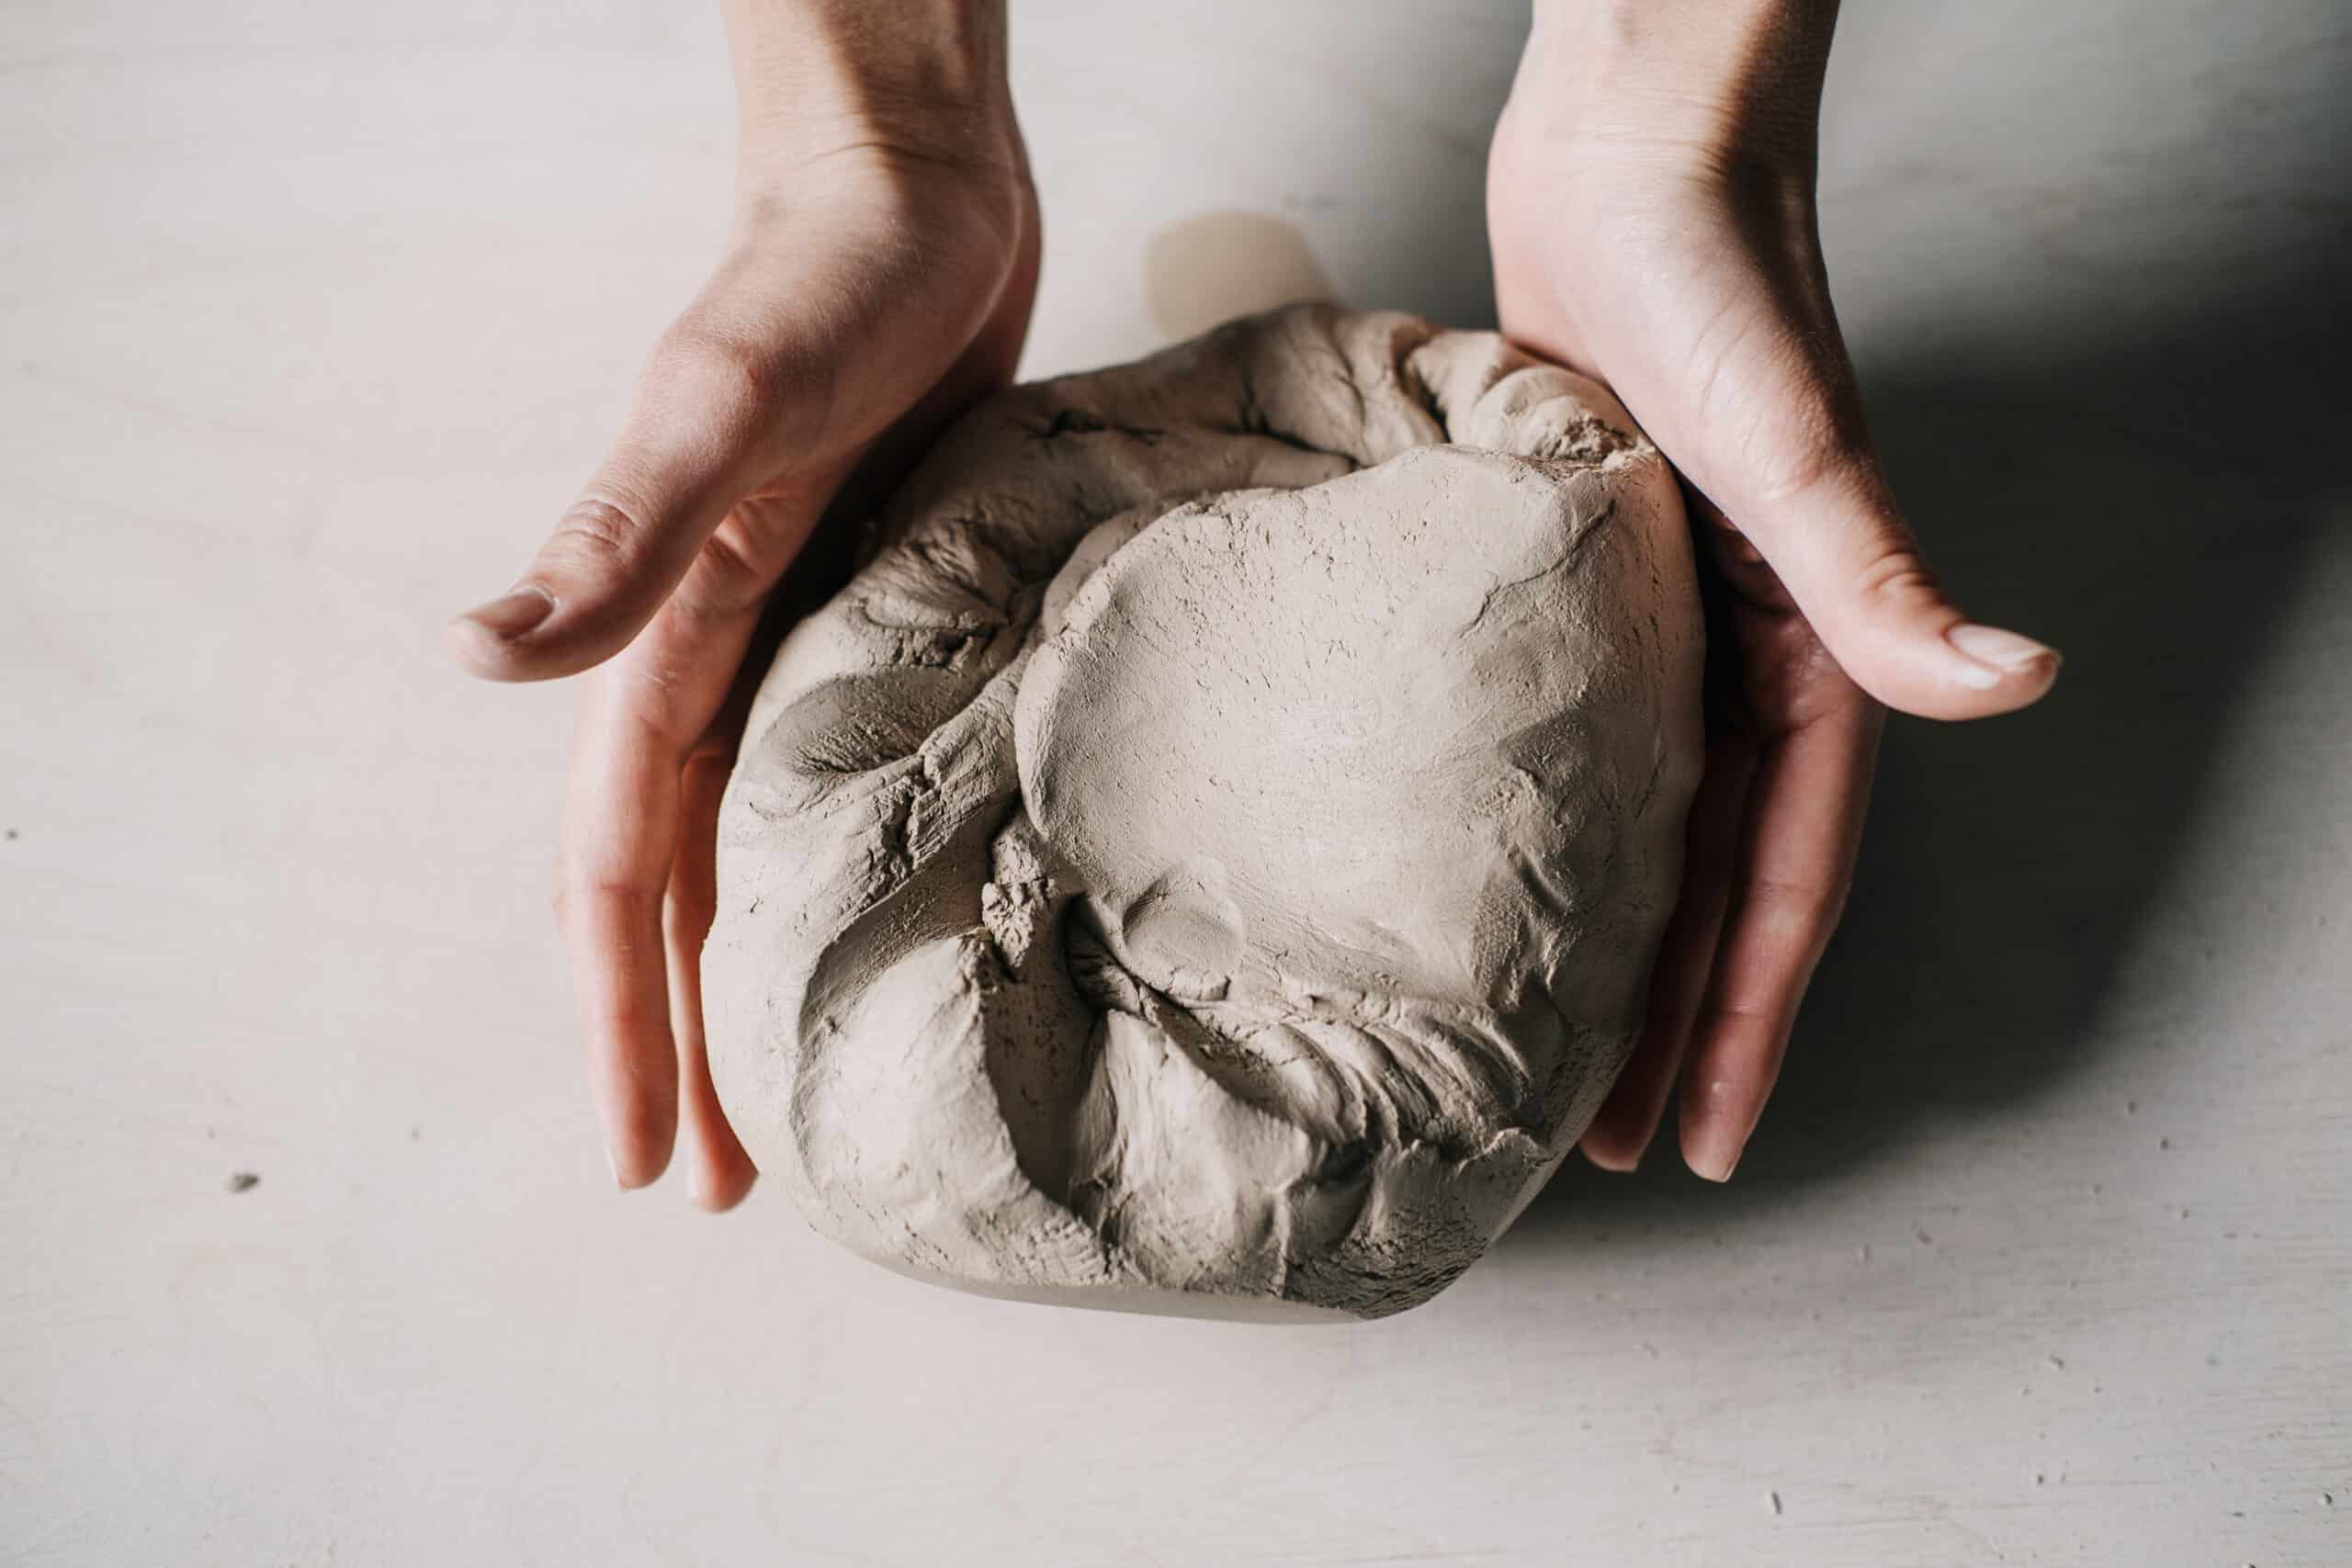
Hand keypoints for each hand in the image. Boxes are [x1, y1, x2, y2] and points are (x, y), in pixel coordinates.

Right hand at [447, 0, 1037, 1206]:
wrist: (915, 191)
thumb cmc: (820, 280)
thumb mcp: (719, 408)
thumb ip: (612, 537)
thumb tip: (467, 661)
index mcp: (675, 650)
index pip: (624, 883)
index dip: (630, 1026)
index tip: (649, 1164)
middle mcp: (731, 666)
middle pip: (687, 896)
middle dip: (691, 1043)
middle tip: (724, 1188)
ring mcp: (809, 643)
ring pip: (766, 850)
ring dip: (767, 974)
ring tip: (809, 1096)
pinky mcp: (890, 612)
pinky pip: (852, 774)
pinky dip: (856, 866)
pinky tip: (907, 917)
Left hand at [1488, 0, 2058, 1179]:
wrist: (1631, 141)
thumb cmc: (1711, 271)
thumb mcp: (1789, 444)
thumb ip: (1879, 577)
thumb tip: (2015, 683)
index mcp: (1806, 650)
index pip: (1783, 879)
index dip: (1749, 1018)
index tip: (1703, 1138)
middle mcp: (1743, 650)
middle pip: (1712, 879)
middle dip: (1673, 1020)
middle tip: (1610, 1147)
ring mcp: (1663, 615)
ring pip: (1643, 820)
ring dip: (1611, 935)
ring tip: (1547, 1048)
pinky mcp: (1583, 567)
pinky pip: (1578, 729)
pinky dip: (1550, 811)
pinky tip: (1489, 862)